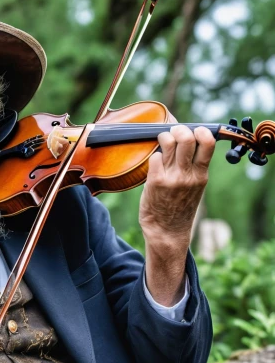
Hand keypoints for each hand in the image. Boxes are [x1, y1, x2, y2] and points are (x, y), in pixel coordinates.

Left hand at [139, 125, 214, 305]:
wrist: (167, 232)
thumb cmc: (179, 209)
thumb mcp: (195, 188)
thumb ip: (193, 168)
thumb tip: (187, 143)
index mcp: (201, 175)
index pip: (208, 143)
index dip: (201, 131)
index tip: (194, 131)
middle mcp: (188, 175)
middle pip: (187, 138)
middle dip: (179, 130)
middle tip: (174, 133)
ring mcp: (172, 178)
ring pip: (169, 143)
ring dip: (164, 137)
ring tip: (162, 141)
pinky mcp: (155, 182)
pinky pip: (154, 157)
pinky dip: (154, 155)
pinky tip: (155, 163)